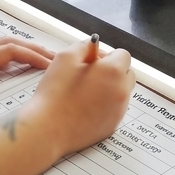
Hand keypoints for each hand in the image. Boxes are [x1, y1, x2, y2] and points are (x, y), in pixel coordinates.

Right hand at [22, 38, 134, 157]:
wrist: (48, 129)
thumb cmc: (55, 92)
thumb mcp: (66, 57)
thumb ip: (84, 46)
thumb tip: (93, 47)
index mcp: (113, 71)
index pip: (123, 55)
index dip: (107, 55)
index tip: (92, 61)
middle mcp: (121, 91)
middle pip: (126, 73)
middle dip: (113, 71)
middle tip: (90, 75)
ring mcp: (119, 111)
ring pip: (121, 91)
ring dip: (110, 87)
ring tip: (86, 92)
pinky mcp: (112, 126)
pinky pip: (115, 109)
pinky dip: (106, 105)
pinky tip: (85, 106)